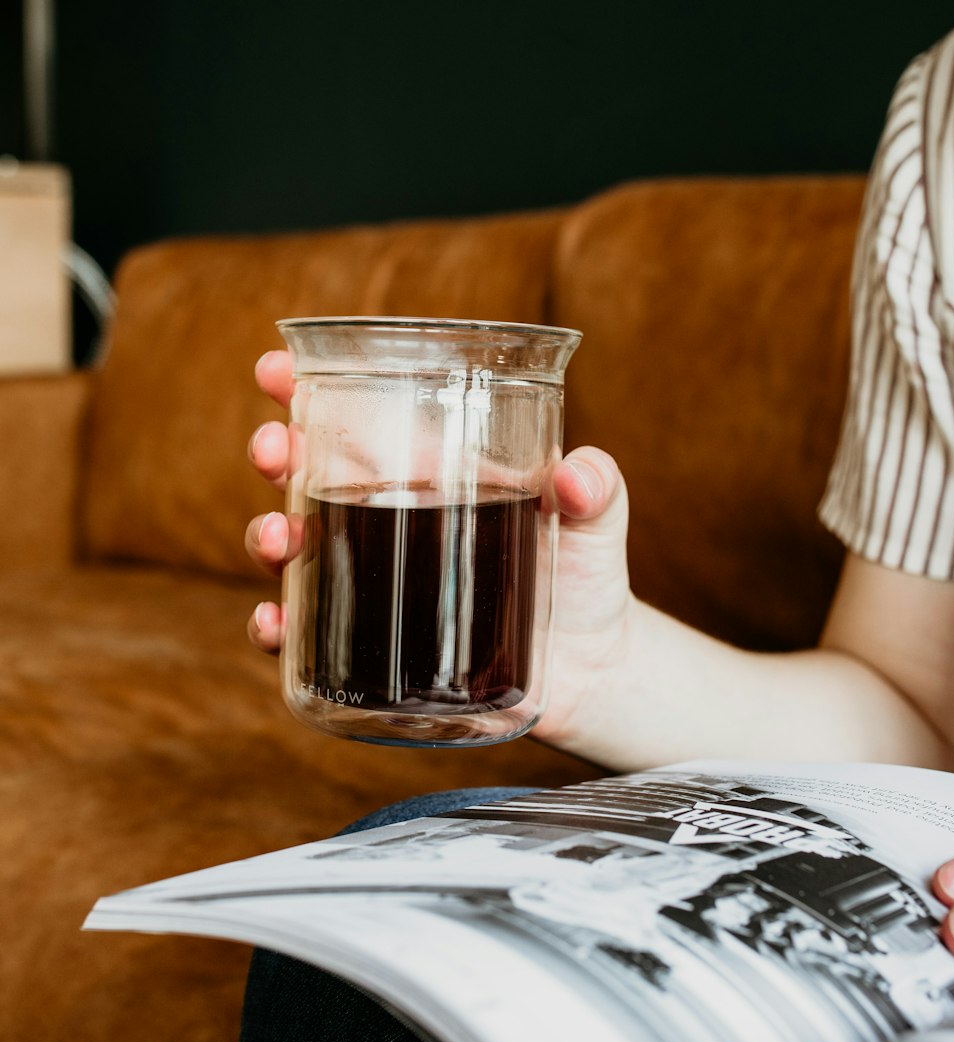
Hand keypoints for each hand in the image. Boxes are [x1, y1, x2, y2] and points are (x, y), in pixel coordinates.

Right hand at [244, 350, 633, 757]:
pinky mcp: (374, 647)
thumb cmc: (585, 578)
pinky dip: (278, 628)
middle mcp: (389, 524)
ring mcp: (375, 585)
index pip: (359, 420)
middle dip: (276, 453)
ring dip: (267, 536)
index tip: (274, 370)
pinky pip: (308, 636)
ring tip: (279, 538)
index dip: (306, 390)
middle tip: (275, 449)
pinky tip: (275, 624)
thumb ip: (598, 489)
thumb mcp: (597, 522)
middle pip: (308, 476)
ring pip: (294, 551)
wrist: (591, 672)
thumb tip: (575, 476)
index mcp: (430, 474)